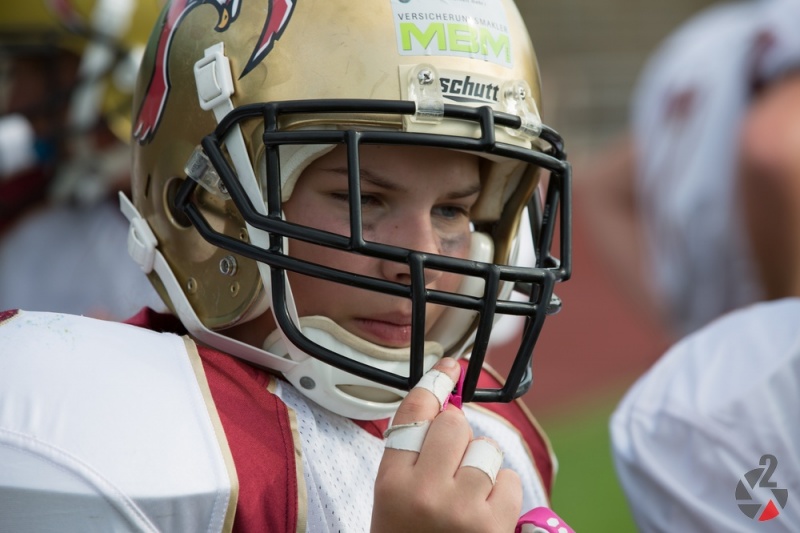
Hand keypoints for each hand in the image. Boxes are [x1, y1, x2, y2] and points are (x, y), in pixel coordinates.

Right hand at [371, 358, 521, 532]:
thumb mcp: (394, 501)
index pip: (413, 415)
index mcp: (391, 485)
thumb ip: (413, 455)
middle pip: (453, 424)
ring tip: (467, 497)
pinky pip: (508, 477)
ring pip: (485, 448)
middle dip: (458, 437)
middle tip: (451, 467)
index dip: (434, 384)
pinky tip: (485, 513)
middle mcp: (424, 493)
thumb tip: (449, 405)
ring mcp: (461, 509)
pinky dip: (502, 491)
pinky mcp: (495, 525)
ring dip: (482, 466)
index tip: (449, 367)